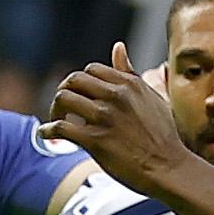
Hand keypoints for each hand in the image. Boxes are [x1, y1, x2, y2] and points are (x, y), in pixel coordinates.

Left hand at [44, 46, 190, 190]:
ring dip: (55, 110)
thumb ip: (130, 73)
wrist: (168, 167)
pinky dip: (47, 130)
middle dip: (63, 91)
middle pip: (73, 80)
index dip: (80, 82)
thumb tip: (118, 47)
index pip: (91, 70)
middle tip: (62, 107)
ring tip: (57, 120)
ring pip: (64, 99)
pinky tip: (46, 134)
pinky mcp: (96, 140)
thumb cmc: (162, 135)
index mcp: (129, 84)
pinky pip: (61, 127)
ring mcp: (105, 117)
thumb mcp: (151, 97)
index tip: (79, 96)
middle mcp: (116, 96)